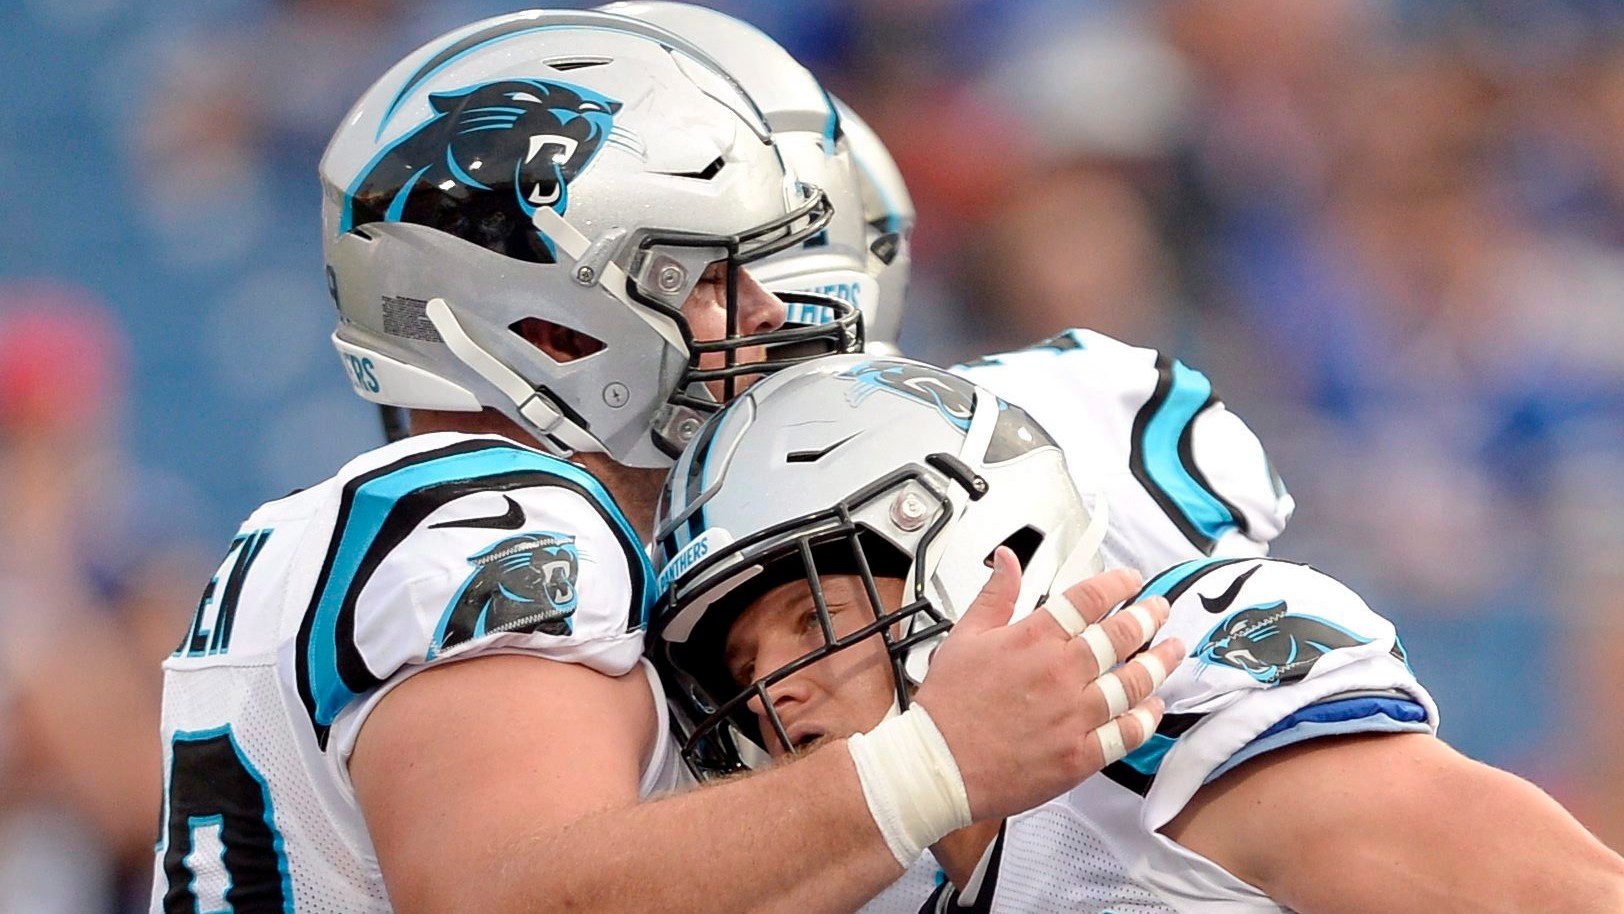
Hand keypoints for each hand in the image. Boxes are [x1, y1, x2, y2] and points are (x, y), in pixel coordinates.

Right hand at [914, 547, 1181, 821]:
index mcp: (1033, 639)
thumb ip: (995, 595)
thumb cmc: (948, 707)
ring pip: (1132, 682)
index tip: (1131, 581)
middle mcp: (1060, 673)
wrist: (939, 765)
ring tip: (1173, 650)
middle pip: (1121, 636)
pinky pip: (1126, 733)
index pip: (1089, 599)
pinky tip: (1153, 706)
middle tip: (1161, 609)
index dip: (1118, 585)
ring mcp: (1074, 715)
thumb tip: (1008, 559)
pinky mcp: (1079, 754)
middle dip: (1149, 616)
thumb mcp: (964, 636)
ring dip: (1159, 663)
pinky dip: (1146, 718)